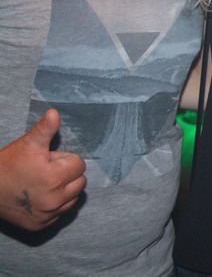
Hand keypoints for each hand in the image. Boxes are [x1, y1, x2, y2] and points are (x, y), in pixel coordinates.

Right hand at [0, 109, 86, 230]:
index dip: (64, 159)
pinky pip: (60, 213)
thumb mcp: (27, 144)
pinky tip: (38, 197)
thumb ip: (45, 129)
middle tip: (45, 171)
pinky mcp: (40, 225)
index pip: (79, 165)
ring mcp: (47, 215)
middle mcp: (53, 200)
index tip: (47, 161)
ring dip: (63, 190)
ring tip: (42, 184)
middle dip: (66, 174)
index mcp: (54, 178)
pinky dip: (54, 205)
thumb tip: (54, 112)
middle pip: (79, 182)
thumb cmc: (7, 165)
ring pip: (72, 198)